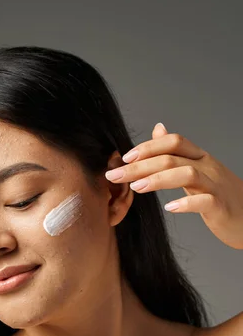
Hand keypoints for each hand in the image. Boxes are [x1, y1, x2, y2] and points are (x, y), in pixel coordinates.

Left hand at [106, 123, 242, 249]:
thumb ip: (176, 152)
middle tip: (115, 175)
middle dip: (140, 165)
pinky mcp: (221, 206)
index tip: (123, 158)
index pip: (173, 142)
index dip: (148, 147)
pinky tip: (169, 207)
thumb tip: (158, 128)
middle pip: (172, 158)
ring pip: (187, 174)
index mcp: (200, 158)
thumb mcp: (198, 170)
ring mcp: (216, 186)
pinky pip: (204, 201)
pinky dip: (186, 203)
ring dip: (158, 180)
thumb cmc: (220, 197)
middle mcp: (208, 167)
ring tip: (136, 188)